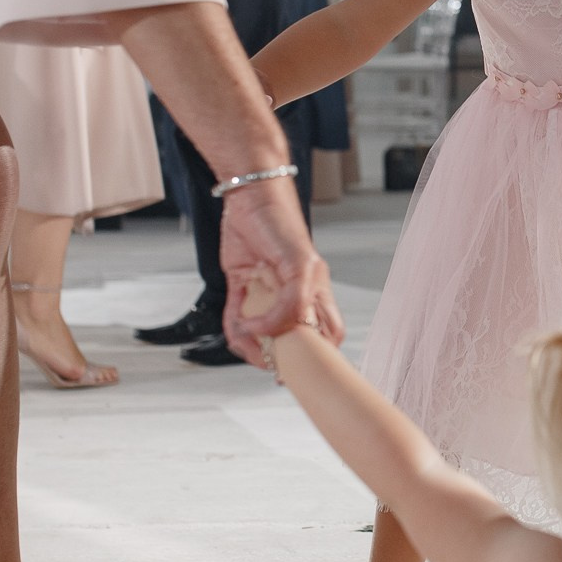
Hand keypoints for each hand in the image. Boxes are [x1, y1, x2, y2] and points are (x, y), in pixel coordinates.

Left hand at [219, 178, 343, 363]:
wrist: (248, 197)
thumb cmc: (281, 222)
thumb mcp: (298, 264)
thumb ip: (294, 302)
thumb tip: (274, 330)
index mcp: (316, 291)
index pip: (327, 332)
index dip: (319, 353)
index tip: (301, 364)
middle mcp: (293, 295)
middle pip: (291, 339)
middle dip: (278, 354)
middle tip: (268, 362)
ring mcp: (266, 292)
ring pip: (261, 333)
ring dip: (251, 343)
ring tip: (245, 339)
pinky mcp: (242, 286)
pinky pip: (236, 316)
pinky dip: (233, 327)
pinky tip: (235, 324)